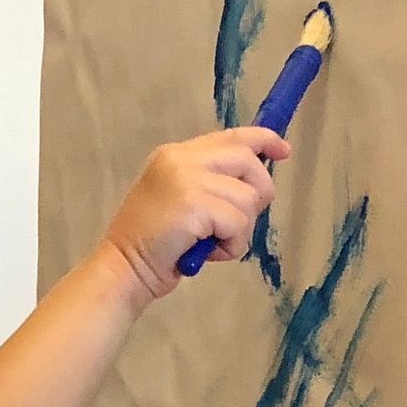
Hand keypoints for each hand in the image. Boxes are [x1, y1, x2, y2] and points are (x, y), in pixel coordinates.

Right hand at [98, 127, 288, 296]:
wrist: (123, 269)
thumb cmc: (152, 245)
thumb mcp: (181, 201)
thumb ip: (210, 183)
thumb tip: (255, 184)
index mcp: (176, 154)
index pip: (232, 136)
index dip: (264, 139)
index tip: (283, 151)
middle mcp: (181, 159)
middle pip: (248, 161)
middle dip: (257, 194)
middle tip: (237, 223)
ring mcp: (186, 179)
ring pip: (247, 198)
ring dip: (240, 230)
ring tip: (213, 244)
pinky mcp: (194, 204)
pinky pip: (239, 222)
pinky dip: (232, 245)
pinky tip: (209, 253)